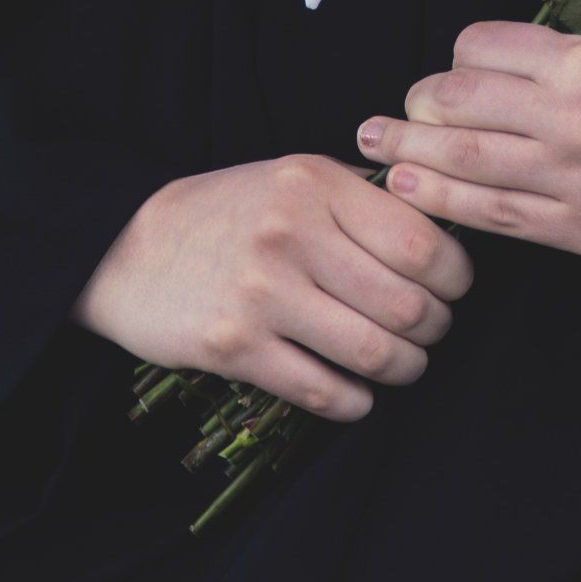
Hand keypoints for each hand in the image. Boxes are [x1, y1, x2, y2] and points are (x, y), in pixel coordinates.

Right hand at [68, 153, 473, 421]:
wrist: (125, 247)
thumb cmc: (229, 214)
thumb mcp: (293, 177)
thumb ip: (361, 198)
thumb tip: (443, 230)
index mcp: (315, 184)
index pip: (422, 241)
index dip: (455, 278)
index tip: (452, 290)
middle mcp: (290, 233)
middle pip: (406, 304)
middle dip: (435, 330)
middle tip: (430, 333)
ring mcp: (260, 292)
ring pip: (372, 353)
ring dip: (404, 369)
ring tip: (402, 365)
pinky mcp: (233, 346)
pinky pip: (323, 393)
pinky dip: (354, 403)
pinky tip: (356, 394)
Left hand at [356, 21, 580, 264]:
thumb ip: (554, 62)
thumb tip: (480, 72)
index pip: (482, 47)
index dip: (452, 61)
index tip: (445, 75)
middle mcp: (568, 113)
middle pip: (459, 101)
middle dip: (414, 108)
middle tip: (386, 116)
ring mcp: (569, 175)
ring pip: (463, 159)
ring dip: (408, 153)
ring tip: (377, 147)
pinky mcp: (576, 228)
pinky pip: (492, 214)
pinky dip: (443, 200)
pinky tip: (410, 189)